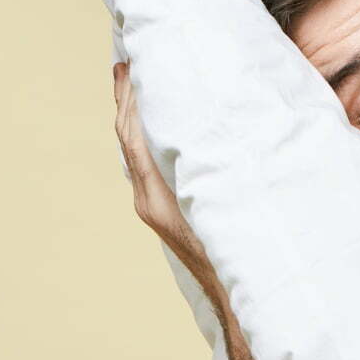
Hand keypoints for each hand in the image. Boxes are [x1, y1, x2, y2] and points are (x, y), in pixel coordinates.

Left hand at [111, 61, 217, 287]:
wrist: (233, 295)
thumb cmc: (234, 253)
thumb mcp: (224, 203)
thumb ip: (213, 169)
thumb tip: (209, 126)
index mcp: (158, 196)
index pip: (134, 137)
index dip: (130, 101)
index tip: (130, 65)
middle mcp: (148, 200)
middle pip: (127, 141)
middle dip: (126, 101)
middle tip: (125, 64)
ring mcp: (153, 207)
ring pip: (134, 153)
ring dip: (133, 118)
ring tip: (134, 87)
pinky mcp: (162, 213)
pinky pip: (146, 166)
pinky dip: (145, 138)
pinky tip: (155, 127)